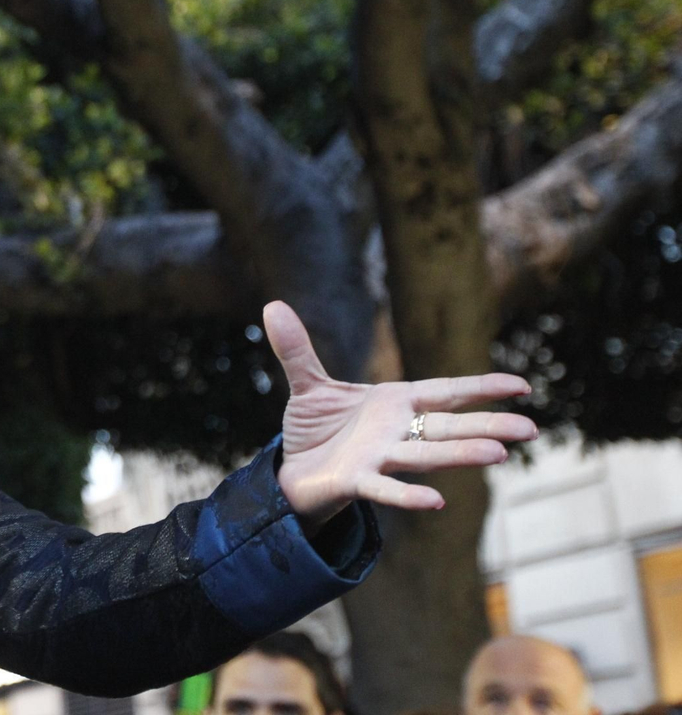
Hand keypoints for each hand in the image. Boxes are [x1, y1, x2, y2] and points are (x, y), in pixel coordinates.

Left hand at [265, 301, 537, 527]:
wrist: (291, 471)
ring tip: (498, 455)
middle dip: (488, 426)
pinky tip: (437, 501)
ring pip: (426, 455)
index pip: (445, 391)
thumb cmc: (315, 430)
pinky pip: (386, 489)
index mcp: (394, 403)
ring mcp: (379, 457)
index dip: (482, 387)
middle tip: (531, 430)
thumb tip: (272, 304)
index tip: (523, 386)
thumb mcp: (308, 384)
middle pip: (448, 426)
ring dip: (461, 455)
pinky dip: (409, 494)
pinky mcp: (356, 481)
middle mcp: (395, 431)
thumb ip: (298, 348)